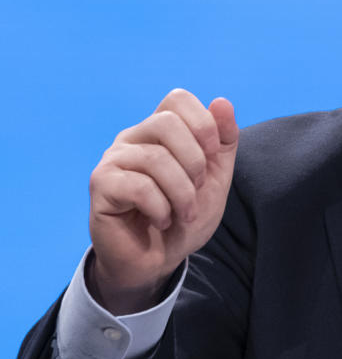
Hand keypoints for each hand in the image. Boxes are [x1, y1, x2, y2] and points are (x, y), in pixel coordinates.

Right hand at [87, 89, 238, 314]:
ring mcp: (114, 159)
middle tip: (197, 188)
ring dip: (182, 193)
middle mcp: (133, 137)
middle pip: (166, 122)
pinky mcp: (101, 185)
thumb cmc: (185, 215)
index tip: (213, 152)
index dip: (203, 123)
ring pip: (156, 159)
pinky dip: (162, 209)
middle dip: (195, 161)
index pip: (177, 98)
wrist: (160, 260)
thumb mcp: (216, 177)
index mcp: (160, 130)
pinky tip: (162, 221)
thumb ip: (224, 141)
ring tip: (184, 213)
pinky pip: (139, 186)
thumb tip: (222, 101)